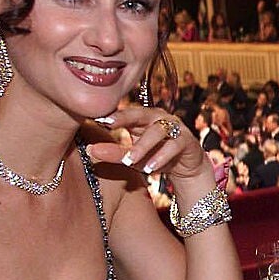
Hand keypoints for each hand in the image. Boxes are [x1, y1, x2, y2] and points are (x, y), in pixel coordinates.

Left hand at [87, 108, 210, 182]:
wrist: (187, 165)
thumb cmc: (156, 155)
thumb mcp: (134, 157)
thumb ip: (116, 153)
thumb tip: (91, 150)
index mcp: (143, 117)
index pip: (126, 112)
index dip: (112, 114)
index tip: (96, 118)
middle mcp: (159, 117)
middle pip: (141, 114)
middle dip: (124, 118)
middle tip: (108, 125)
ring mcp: (174, 127)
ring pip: (157, 131)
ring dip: (143, 146)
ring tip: (130, 160)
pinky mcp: (187, 140)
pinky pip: (174, 145)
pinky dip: (162, 156)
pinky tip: (150, 167)